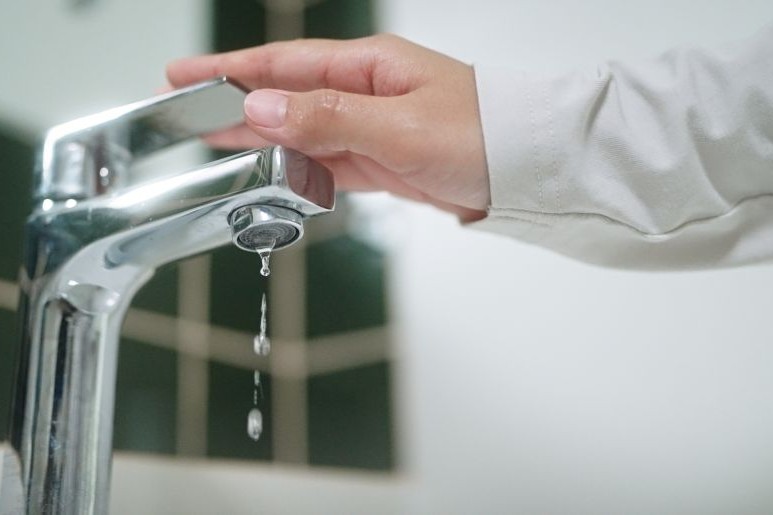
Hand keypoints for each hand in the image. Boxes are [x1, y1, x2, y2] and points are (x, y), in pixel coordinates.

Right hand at [167, 34, 488, 219]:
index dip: (230, 70)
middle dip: (234, 103)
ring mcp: (372, 129)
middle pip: (285, 97)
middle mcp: (365, 94)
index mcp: (367, 68)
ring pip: (302, 133)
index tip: (185, 75)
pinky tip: (275, 173)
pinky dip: (299, 170)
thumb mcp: (398, 127)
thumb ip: (327, 120)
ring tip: (215, 143)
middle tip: (185, 112)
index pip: (283, 64)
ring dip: (261, 140)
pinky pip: (329, 163)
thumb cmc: (482, 135)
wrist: (527, 172)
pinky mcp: (383, 162)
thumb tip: (261, 108)